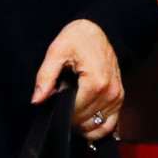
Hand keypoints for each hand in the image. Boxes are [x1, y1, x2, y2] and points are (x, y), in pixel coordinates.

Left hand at [32, 17, 123, 139]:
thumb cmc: (77, 38)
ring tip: (72, 110)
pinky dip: (98, 126)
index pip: (75, 113)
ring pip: (99, 127)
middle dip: (70, 117)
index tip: (55, 100)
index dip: (60, 112)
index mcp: (96, 82)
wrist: (96, 30)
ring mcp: (117, 97)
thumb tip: (37, 99)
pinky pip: (110, 124)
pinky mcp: (119, 99)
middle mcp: (110, 92)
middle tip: (62, 102)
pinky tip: (86, 120)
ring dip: (84, 125)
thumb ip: (46, 77)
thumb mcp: (56, 52)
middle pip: (86, 122)